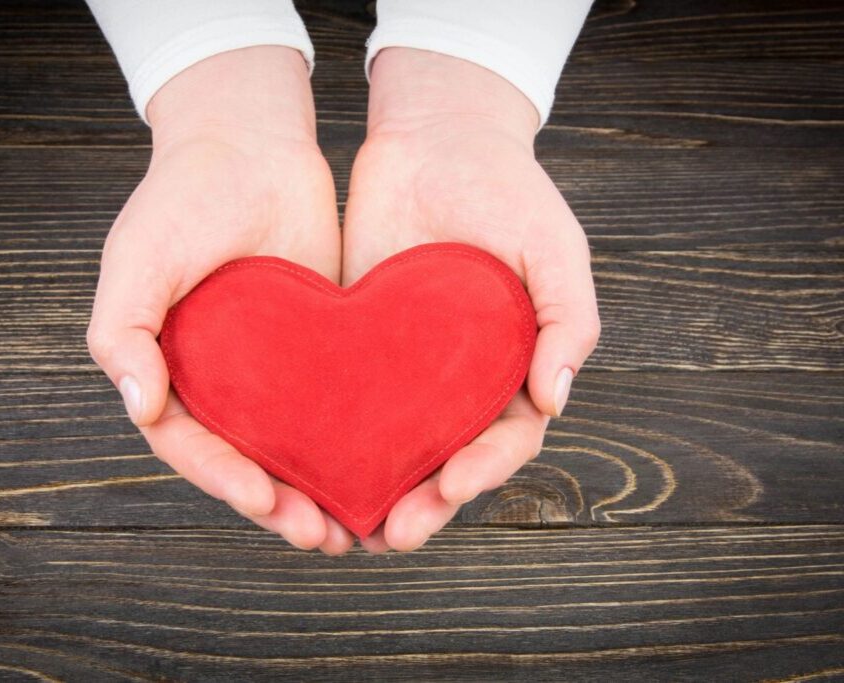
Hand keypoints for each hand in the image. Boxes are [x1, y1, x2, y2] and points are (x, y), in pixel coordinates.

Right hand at [87, 46, 354, 554]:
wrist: (251, 143)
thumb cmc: (180, 197)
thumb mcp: (137, 258)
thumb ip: (123, 332)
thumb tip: (141, 407)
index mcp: (171, 370)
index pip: (192, 444)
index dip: (224, 479)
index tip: (264, 500)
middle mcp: (222, 379)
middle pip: (249, 460)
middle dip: (281, 505)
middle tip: (319, 536)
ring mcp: (273, 366)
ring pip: (297, 445)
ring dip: (321, 489)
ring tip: (356, 527)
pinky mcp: (323, 346)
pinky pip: (339, 402)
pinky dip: (356, 440)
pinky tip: (388, 466)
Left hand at [343, 48, 600, 552]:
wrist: (435, 139)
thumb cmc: (508, 192)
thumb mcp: (555, 250)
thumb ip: (569, 322)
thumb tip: (555, 401)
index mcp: (514, 368)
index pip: (505, 438)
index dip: (482, 468)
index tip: (450, 483)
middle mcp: (461, 380)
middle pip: (446, 459)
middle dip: (425, 504)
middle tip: (394, 534)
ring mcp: (407, 367)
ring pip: (393, 446)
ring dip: (374, 493)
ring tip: (348, 530)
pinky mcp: (356, 346)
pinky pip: (343, 403)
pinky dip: (330, 443)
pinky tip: (305, 470)